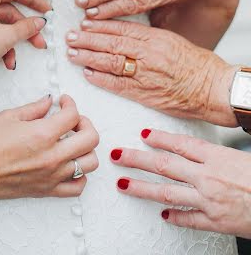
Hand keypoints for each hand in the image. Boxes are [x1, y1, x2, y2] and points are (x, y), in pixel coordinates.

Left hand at [0, 0, 49, 79]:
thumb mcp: (6, 36)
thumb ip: (26, 27)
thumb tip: (38, 23)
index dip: (34, 1)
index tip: (46, 10)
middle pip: (8, 11)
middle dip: (23, 30)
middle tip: (37, 40)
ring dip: (10, 41)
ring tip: (14, 57)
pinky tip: (3, 59)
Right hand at [0, 94, 98, 201]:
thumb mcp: (9, 116)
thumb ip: (34, 108)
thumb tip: (48, 101)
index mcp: (43, 134)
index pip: (73, 115)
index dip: (70, 103)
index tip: (63, 102)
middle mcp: (52, 156)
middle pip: (91, 138)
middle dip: (85, 123)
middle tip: (73, 119)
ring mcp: (52, 175)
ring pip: (90, 162)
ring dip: (86, 148)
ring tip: (73, 140)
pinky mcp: (47, 190)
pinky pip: (77, 187)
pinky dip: (81, 175)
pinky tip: (70, 164)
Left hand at [66, 19, 237, 126]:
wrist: (212, 88)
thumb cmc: (195, 64)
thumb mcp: (171, 40)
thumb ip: (146, 36)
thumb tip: (122, 32)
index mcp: (154, 37)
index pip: (121, 28)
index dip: (99, 25)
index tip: (83, 22)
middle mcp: (148, 54)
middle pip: (111, 43)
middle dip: (87, 39)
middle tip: (70, 36)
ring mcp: (145, 74)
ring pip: (110, 62)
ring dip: (88, 57)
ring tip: (72, 52)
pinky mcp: (145, 94)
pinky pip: (118, 85)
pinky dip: (100, 78)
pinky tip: (87, 73)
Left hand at [111, 128, 250, 238]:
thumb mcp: (240, 156)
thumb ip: (214, 153)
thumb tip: (193, 150)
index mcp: (217, 157)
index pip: (180, 143)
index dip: (159, 138)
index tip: (143, 134)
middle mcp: (208, 177)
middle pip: (164, 164)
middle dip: (137, 159)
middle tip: (118, 155)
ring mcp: (209, 200)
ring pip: (167, 192)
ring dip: (142, 188)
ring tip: (124, 183)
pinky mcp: (215, 221)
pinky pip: (188, 218)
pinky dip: (174, 216)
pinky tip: (162, 214)